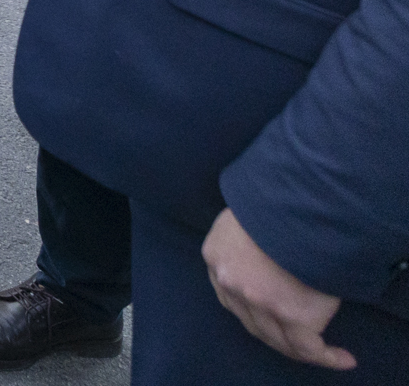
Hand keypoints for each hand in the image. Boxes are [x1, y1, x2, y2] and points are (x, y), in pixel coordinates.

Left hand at [204, 208, 352, 369]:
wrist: (302, 202)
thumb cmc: (279, 200)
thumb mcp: (248, 214)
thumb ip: (249, 239)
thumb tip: (269, 254)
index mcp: (215, 256)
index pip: (229, 295)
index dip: (251, 310)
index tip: (271, 316)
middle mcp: (231, 283)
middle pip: (252, 322)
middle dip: (277, 334)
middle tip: (302, 340)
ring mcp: (259, 301)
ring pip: (278, 339)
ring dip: (302, 350)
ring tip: (327, 353)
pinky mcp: (291, 315)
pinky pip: (308, 347)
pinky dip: (326, 357)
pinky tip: (343, 358)